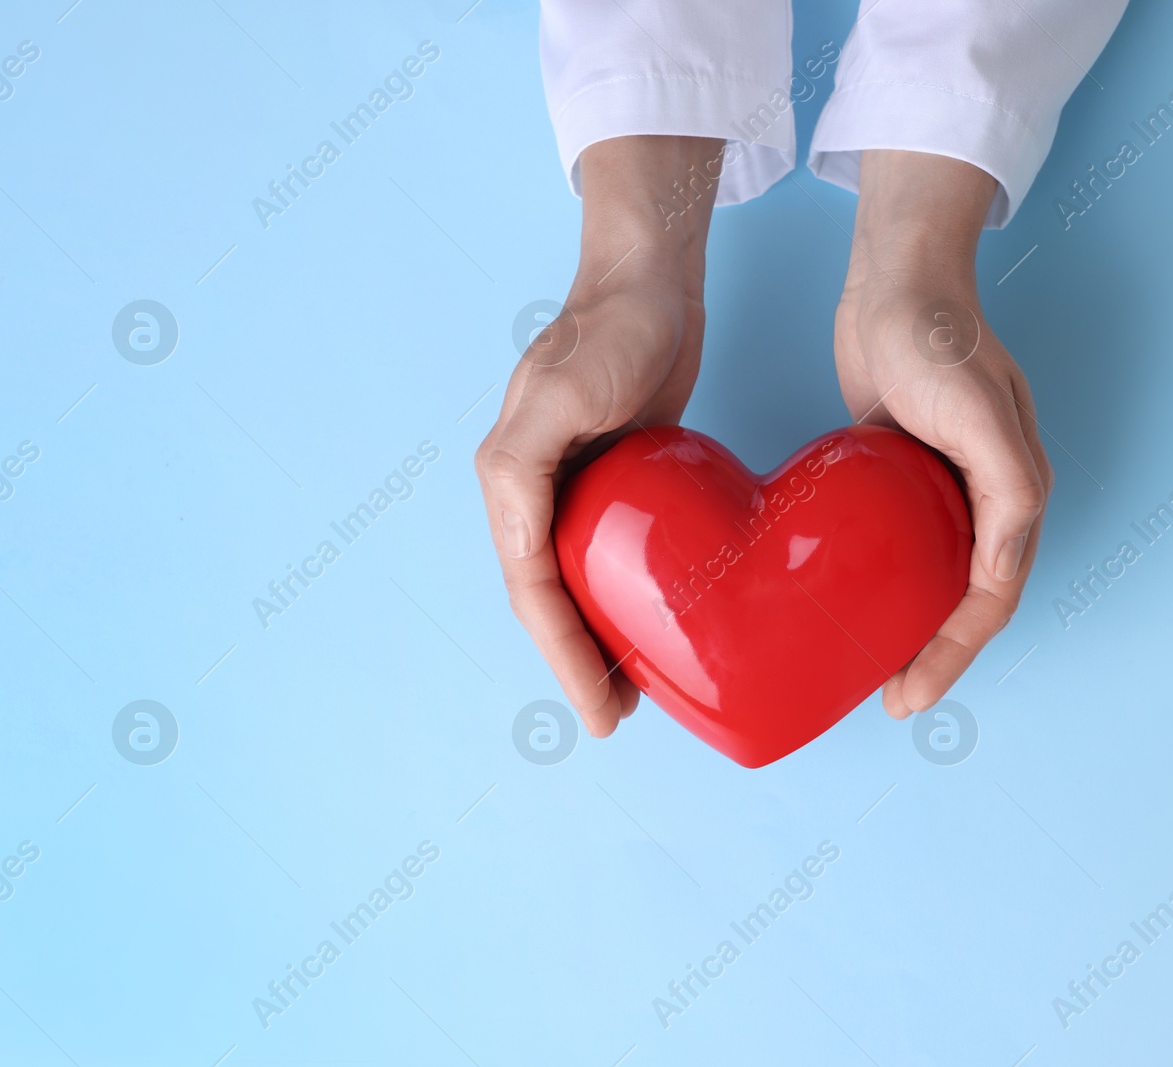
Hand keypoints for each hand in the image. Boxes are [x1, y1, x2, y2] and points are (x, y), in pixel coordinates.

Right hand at [477, 136, 722, 737]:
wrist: (651, 279)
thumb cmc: (610, 329)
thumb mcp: (561, 391)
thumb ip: (522, 463)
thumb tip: (511, 536)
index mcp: (512, 483)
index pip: (533, 593)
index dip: (564, 658)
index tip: (603, 711)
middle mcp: (534, 492)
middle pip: (551, 601)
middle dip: (579, 664)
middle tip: (619, 717)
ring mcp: (574, 487)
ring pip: (580, 585)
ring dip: (601, 639)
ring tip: (639, 690)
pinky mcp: (615, 479)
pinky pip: (613, 555)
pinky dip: (627, 596)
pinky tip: (661, 619)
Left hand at [833, 150, 1052, 718]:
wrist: (896, 280)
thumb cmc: (939, 339)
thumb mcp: (981, 414)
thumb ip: (1009, 490)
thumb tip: (1007, 565)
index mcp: (1015, 496)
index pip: (990, 600)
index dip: (953, 656)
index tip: (908, 696)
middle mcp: (987, 500)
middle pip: (966, 602)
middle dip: (934, 657)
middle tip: (890, 700)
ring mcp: (944, 488)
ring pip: (933, 580)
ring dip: (911, 628)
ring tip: (871, 669)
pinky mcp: (901, 475)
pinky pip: (900, 546)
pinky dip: (885, 584)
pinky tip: (850, 604)